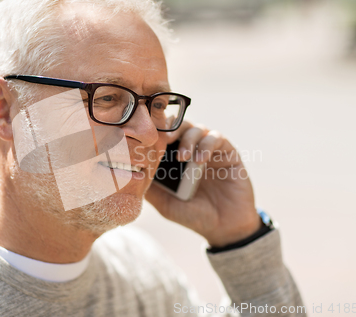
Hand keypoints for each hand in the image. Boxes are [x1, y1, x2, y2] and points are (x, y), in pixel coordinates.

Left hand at [145, 121, 260, 246]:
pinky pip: (216, 138)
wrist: (223, 228)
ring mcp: (210, 149)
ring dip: (188, 139)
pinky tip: (200, 160)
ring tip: (182, 157)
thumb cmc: (193, 215)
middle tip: (163, 140)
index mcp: (175, 158)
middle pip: (179, 125)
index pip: (163, 136)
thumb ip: (150, 187)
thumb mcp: (165, 203)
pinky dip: (206, 145)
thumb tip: (127, 174)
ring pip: (197, 128)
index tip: (145, 139)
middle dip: (170, 129)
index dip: (154, 133)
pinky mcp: (228, 152)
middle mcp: (192, 149)